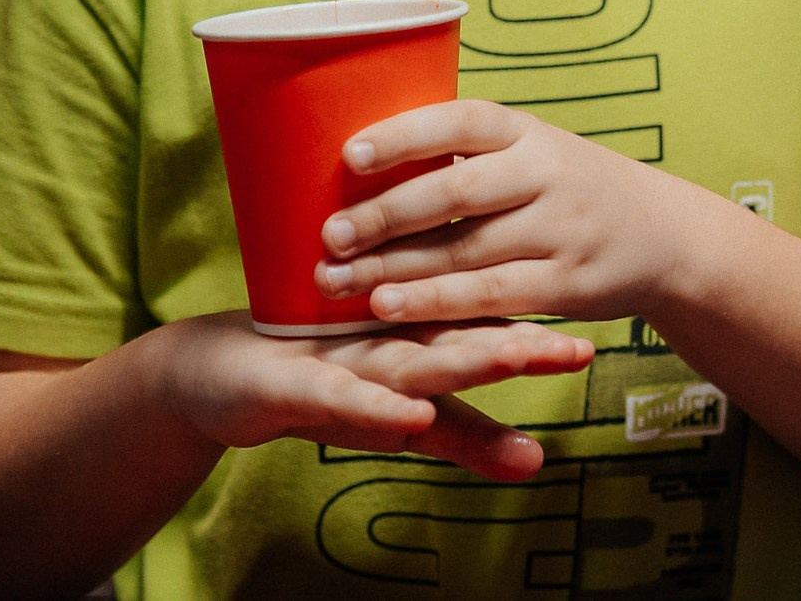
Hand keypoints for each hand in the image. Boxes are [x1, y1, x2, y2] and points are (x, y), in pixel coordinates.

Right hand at [153, 309, 591, 479]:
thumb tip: (537, 462)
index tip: (588, 350)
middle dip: (517, 347)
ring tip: (514, 359)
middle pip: (460, 342)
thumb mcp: (400, 420)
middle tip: (571, 351)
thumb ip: (465, 440)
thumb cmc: (324, 382)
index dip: (534, 342)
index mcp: (417, 341)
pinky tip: (411, 413)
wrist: (212, 373)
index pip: (484, 338)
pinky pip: (344, 396)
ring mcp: (344, 360)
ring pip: (411, 358)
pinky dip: (377, 404)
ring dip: (462, 358)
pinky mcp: (298, 386)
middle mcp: (388, 341)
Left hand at [317, 100, 721, 326]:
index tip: (349, 155)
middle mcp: (548, 174)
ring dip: (394, 268)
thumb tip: (358, 157)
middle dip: (386, 214)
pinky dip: (434, 303)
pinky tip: (388, 309)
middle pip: (456, 191)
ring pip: (465, 251)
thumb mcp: (535, 152)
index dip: (405, 135)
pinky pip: (489, 296)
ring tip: (335, 280)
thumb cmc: (571, 190)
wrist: (666, 235)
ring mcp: (561, 229)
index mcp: (530, 132)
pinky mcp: (566, 283)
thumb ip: (469, 155)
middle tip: (329, 234)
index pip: (463, 121)